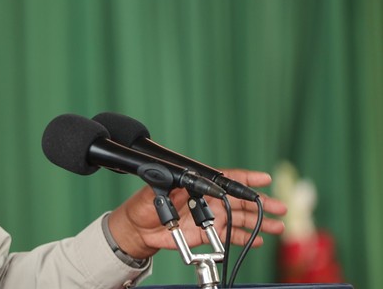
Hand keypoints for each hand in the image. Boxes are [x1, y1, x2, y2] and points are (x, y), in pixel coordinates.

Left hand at [107, 169, 286, 258]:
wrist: (138, 229)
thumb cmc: (143, 205)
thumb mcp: (154, 192)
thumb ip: (170, 186)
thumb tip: (181, 181)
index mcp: (198, 186)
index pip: (226, 179)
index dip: (246, 178)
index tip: (265, 178)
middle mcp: (208, 201)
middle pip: (240, 200)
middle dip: (262, 203)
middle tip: (280, 207)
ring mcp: (210, 218)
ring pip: (240, 219)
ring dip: (259, 223)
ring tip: (277, 226)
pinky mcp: (207, 235)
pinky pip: (230, 237)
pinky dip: (245, 240)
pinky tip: (258, 241)